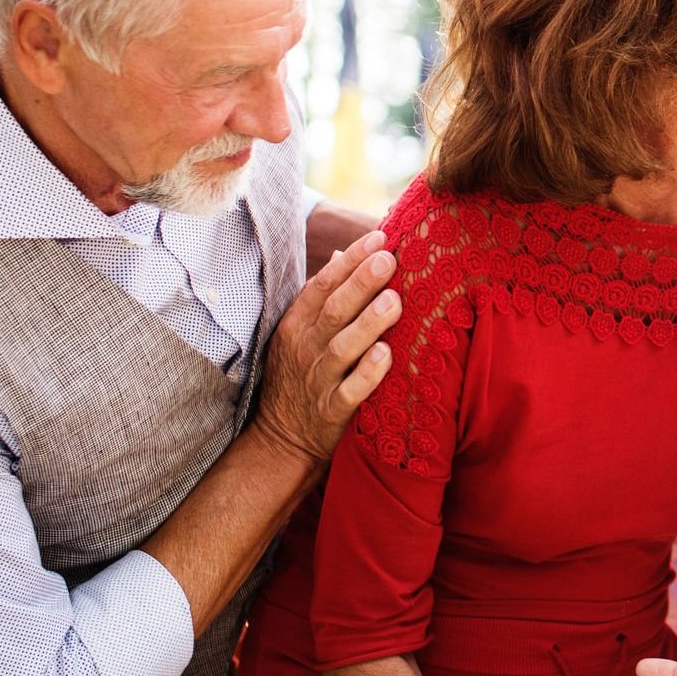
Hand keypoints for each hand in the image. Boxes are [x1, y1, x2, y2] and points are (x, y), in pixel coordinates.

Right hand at [248, 230, 398, 466]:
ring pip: (344, 348)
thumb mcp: (299, 332)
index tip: (378, 238)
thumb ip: (321, 296)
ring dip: (369, 324)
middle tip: (389, 258)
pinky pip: (352, 391)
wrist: (281, 438)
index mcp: (296, 324)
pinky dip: (368, 373)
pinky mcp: (333, 410)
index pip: (322, 286)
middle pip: (333, 311)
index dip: (350, 261)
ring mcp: (318, 379)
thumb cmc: (298, 374)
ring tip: (395, 301)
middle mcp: (305, 348)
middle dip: (361, 283)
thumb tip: (345, 253)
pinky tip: (387, 355)